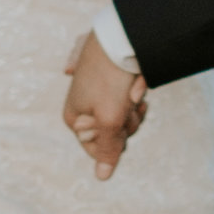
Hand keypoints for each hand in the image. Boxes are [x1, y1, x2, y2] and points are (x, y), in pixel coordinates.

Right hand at [66, 27, 146, 177]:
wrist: (121, 35)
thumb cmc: (110, 78)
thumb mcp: (109, 118)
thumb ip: (107, 149)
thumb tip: (102, 178)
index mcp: (74, 117)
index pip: (98, 148)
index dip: (114, 139)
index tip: (118, 120)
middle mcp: (85, 107)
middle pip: (113, 133)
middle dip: (127, 120)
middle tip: (129, 102)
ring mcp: (99, 94)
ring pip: (125, 117)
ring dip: (134, 106)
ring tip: (134, 89)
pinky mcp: (114, 82)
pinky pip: (130, 98)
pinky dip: (138, 91)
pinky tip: (139, 82)